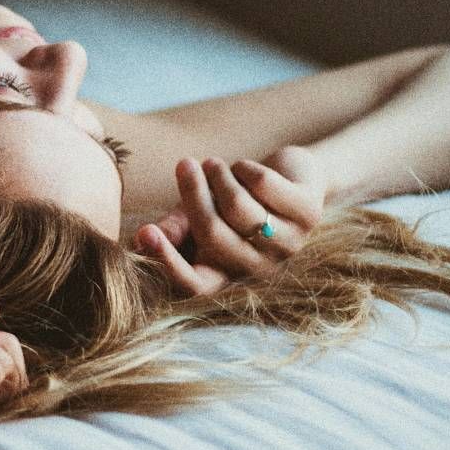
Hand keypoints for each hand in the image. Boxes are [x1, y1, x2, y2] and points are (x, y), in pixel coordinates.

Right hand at [134, 146, 326, 295]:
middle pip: (213, 235)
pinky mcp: (308, 214)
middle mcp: (257, 268)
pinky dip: (245, 167)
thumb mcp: (197, 214)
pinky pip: (263, 185)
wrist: (291, 178)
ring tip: (214, 163)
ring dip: (218, 175)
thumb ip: (175, 228)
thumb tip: (141, 241)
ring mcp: (287, 244)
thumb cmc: (235, 199)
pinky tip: (246, 168)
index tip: (145, 232)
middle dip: (193, 193)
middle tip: (184, 164)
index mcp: (226, 274)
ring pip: (238, 207)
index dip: (169, 264)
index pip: (195, 286)